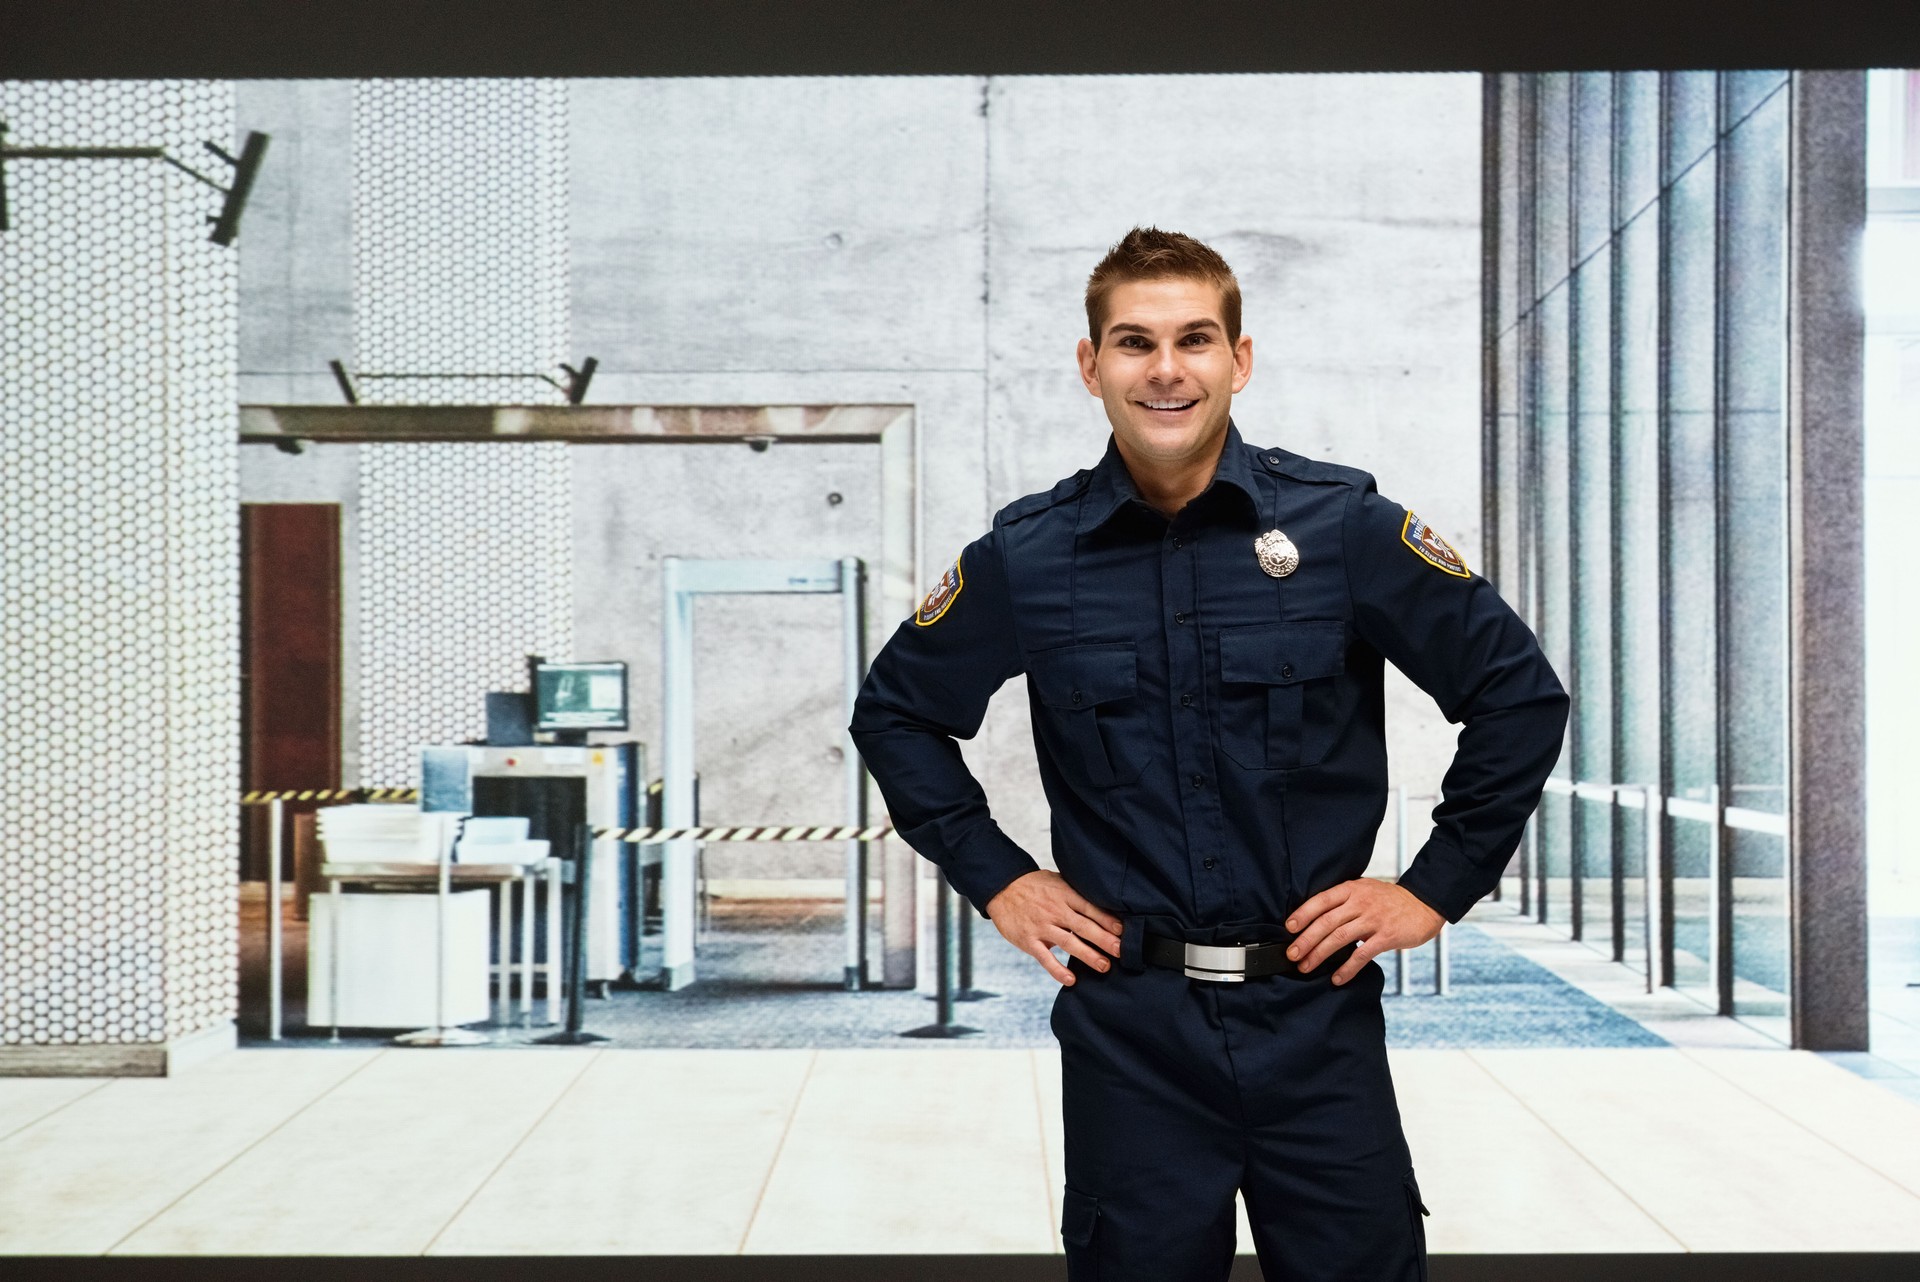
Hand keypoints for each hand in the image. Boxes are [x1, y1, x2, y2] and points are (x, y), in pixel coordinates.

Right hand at [985, 869, 1123, 985]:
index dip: (1107, 920)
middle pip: (1084, 926)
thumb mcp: (1057, 881)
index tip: (1123, 932)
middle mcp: (1055, 910)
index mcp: (1065, 895)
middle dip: (1104, 940)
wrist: (1002, 888)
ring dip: (1088, 956)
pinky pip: (1045, 958)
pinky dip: (1058, 970)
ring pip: (1068, 943)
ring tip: (1104, 966)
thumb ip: (1077, 893)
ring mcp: (1042, 926)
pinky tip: (1071, 980)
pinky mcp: (1028, 940)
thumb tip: (1104, 903)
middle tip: (1121, 952)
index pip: (1090, 908)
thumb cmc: (1034, 885)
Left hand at [1284, 880, 1444, 985]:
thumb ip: (1343, 901)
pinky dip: (1347, 968)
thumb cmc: (1389, 901)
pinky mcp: (1387, 936)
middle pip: (1327, 921)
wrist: (1424, 905)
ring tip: (1306, 967)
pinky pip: (1362, 954)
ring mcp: (1374, 919)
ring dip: (1320, 954)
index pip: (1322, 900)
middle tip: (1291, 954)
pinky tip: (1336, 978)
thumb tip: (1314, 919)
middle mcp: (1361, 902)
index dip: (1303, 914)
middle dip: (1306, 940)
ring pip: (1340, 937)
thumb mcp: (1364, 891)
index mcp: (1352, 889)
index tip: (1289, 928)